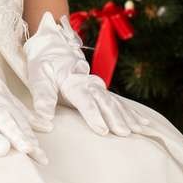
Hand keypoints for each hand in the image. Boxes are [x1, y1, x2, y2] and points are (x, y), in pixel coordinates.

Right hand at [0, 29, 49, 162]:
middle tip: (27, 148)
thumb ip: (24, 115)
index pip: (18, 121)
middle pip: (3, 120)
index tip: (41, 156)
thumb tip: (48, 127)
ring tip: (4, 150)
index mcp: (1, 101)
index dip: (29, 137)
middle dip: (16, 134)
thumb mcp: (4, 98)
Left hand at [21, 11, 152, 137]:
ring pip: (115, 102)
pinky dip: (132, 113)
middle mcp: (89, 83)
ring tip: (138, 130)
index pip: (85, 99)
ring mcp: (98, 87)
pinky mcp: (102, 92)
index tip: (102, 130)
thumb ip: (43, 97)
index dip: (93, 114)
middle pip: (105, 101)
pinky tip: (143, 124)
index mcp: (73, 81)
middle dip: (116, 117)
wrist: (54, 49)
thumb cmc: (45, 66)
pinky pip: (119, 103)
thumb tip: (44, 118)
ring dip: (127, 116)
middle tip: (124, 133)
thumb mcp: (38, 77)